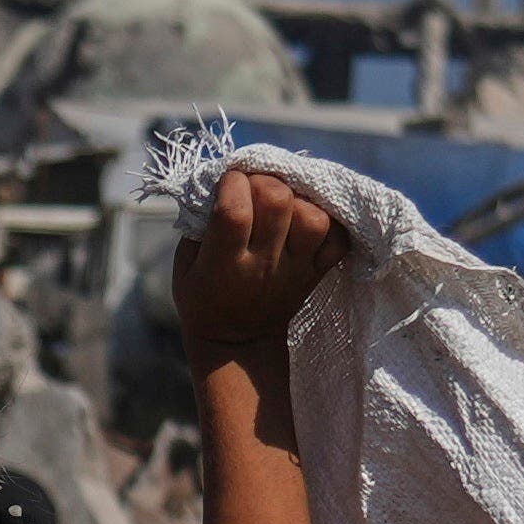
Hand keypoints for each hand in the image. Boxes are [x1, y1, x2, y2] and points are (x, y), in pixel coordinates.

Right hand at [170, 159, 346, 356]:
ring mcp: (295, 270)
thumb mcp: (185, 266)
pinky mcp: (316, 274)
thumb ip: (199, 223)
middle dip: (265, 181)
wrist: (238, 343)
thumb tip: (219, 181)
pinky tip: (305, 220)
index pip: (236, 210)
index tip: (228, 181)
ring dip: (299, 201)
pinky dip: (329, 223)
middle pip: (278, 202)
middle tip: (255, 189)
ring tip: (283, 204)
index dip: (233, 183)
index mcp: (224, 264)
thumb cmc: (204, 297)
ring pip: (314, 218)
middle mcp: (264, 265)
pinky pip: (338, 240)